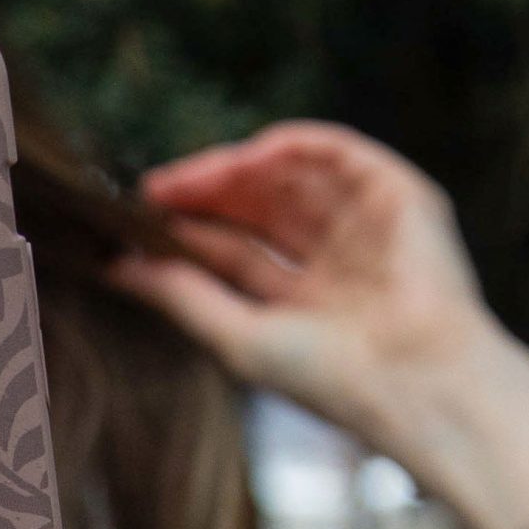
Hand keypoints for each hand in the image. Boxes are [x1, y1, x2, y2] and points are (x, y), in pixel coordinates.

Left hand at [112, 119, 495, 450]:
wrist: (414, 381)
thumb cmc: (331, 377)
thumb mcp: (237, 335)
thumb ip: (179, 296)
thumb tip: (115, 267)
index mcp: (305, 299)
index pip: (233, 249)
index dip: (186, 229)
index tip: (133, 219)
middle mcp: (337, 259)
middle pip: (256, 206)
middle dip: (203, 193)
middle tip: (152, 192)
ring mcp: (368, 224)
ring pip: (288, 176)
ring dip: (233, 169)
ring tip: (184, 179)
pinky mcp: (398, 195)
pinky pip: (334, 152)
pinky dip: (288, 147)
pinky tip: (243, 158)